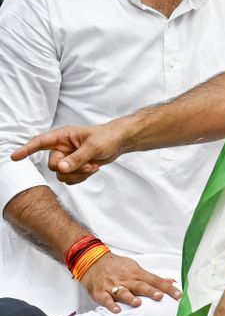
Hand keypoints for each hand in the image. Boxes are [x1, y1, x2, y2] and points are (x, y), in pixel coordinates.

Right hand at [10, 121, 128, 184]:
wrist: (119, 142)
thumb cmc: (107, 138)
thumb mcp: (93, 147)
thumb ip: (77, 158)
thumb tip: (60, 168)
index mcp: (62, 137)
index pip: (39, 142)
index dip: (26, 150)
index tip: (14, 158)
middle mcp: (61, 148)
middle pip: (53, 166)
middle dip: (71, 170)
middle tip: (89, 166)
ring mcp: (67, 158)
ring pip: (62, 175)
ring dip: (78, 175)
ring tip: (93, 166)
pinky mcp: (74, 167)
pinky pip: (70, 179)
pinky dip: (81, 178)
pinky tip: (92, 169)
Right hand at [78, 251, 180, 312]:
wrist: (93, 260)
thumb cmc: (117, 266)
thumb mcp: (137, 269)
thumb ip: (154, 278)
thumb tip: (172, 282)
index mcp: (137, 274)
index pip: (156, 281)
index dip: (167, 288)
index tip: (178, 295)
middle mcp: (127, 279)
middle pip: (141, 285)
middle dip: (151, 291)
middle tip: (160, 297)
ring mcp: (113, 285)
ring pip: (123, 292)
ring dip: (130, 298)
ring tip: (138, 304)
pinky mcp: (101, 292)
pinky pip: (106, 299)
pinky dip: (110, 305)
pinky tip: (116, 311)